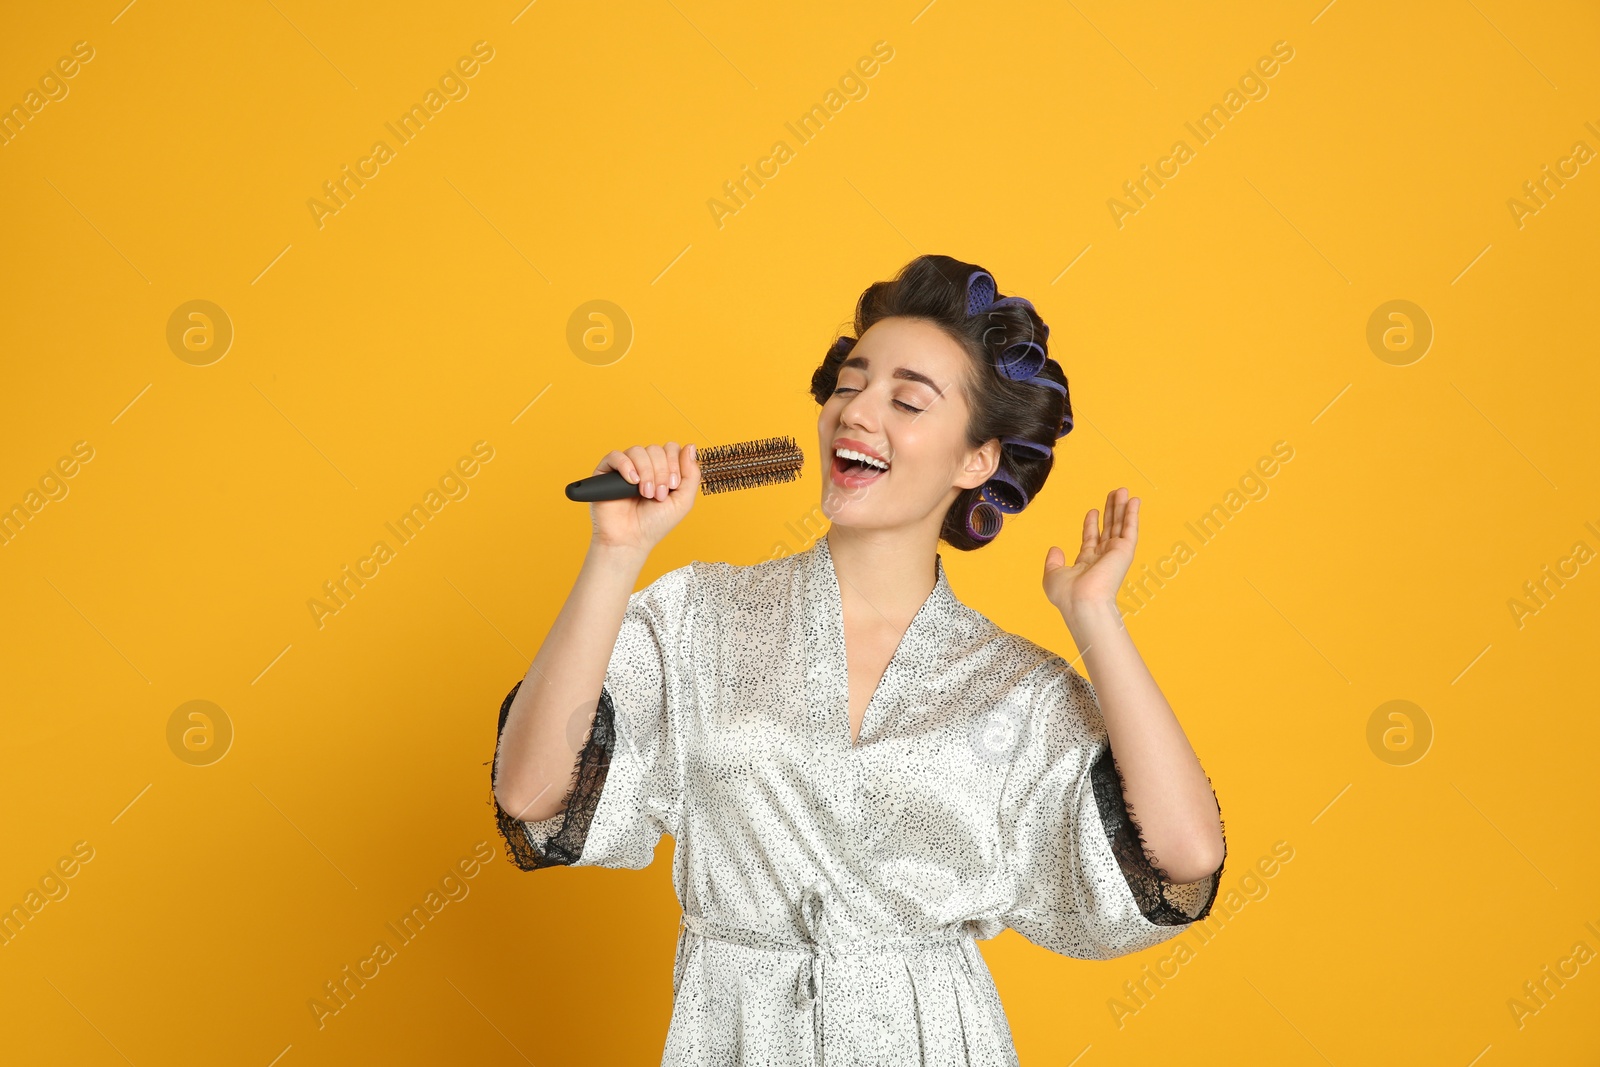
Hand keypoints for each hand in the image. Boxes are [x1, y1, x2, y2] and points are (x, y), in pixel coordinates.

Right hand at [589, 441, 700, 553]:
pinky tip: (632, 481)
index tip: (673, 485)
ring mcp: (625, 468)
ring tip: (645, 493)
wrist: (631, 540)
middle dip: (661, 472)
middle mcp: (644, 466)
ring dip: (646, 472)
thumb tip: (690, 446)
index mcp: (662, 469)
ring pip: (638, 451)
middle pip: (656, 449)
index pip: (671, 448)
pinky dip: (626, 466)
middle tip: (658, 495)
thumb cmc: (655, 523)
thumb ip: (692, 474)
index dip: (674, 463)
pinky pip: (616, 456)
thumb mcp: (683, 501)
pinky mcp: (606, 472)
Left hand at [1043, 487, 1137, 617]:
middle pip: (1108, 528)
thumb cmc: (1067, 594)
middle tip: (1113, 494)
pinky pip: (1130, 528)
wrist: (1082, 602)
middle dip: (1110, 511)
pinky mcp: (1125, 551)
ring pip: (1119, 525)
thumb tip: (1055, 549)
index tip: (1093, 510)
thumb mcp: (1052, 575)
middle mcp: (1103, 558)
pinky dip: (1132, 514)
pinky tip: (1134, 501)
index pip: (1091, 539)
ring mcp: (1115, 554)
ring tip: (1122, 490)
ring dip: (1121, 508)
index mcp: (1087, 564)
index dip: (1091, 524)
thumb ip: (1053, 561)